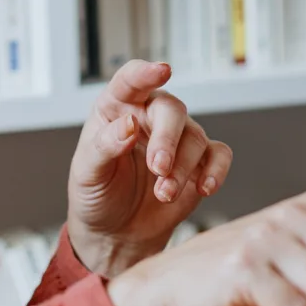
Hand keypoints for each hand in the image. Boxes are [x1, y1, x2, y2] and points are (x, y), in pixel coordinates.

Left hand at [66, 61, 233, 277]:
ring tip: (165, 193)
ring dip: (183, 168)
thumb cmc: (97, 196)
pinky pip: (218, 155)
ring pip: (194, 137)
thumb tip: (128, 125)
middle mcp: (149, 118)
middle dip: (168, 139)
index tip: (161, 72)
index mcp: (117, 109)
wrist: (116, 233)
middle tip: (158, 168)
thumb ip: (104, 146)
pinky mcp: (198, 163)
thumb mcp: (87, 173)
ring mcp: (177, 139)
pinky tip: (205, 187)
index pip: (130, 81)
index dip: (145, 74)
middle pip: (171, 110)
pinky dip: (216, 170)